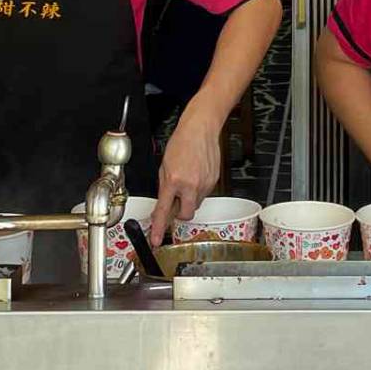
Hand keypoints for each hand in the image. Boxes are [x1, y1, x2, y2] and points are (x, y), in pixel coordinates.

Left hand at [150, 108, 222, 243]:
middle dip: (180, 214)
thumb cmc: (182, 142)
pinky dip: (198, 189)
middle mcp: (190, 185)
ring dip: (189, 198)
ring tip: (187, 179)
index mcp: (173, 181)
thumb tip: (164, 203)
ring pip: (195, 204)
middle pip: (186, 215)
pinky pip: (204, 194)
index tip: (156, 240)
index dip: (158, 228)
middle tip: (176, 202)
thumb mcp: (164, 165)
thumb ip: (164, 187)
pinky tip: (195, 175)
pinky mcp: (214, 182)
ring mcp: (204, 185)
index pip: (164, 211)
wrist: (200, 129)